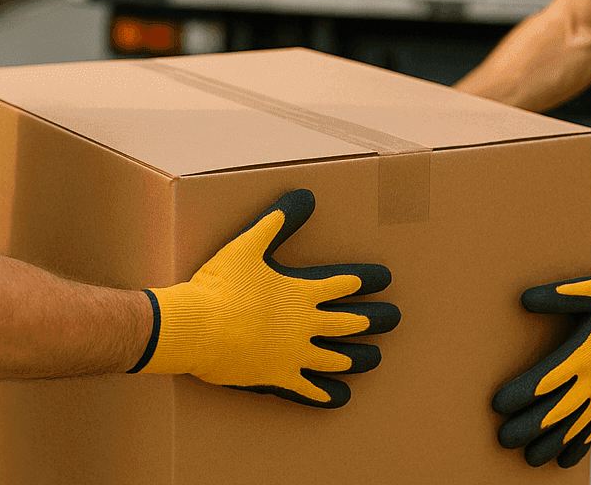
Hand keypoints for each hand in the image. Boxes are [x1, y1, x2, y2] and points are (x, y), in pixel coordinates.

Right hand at [130, 189, 399, 407]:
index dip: (368, 280)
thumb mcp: (248, 244)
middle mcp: (305, 325)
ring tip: (375, 358)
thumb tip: (306, 195)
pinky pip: (310, 390)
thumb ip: (278, 220)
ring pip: (338, 359)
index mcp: (301, 291)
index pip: (345, 283)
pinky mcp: (278, 377)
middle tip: (395, 319)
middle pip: (351, 323)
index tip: (386, 278)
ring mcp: (294, 354)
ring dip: (360, 358)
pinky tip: (342, 396)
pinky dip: (328, 394)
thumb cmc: (220, 284)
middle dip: (377, 320)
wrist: (195, 327)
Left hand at [492, 270, 590, 466]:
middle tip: (503, 439)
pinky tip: (563, 460)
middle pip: (557, 411)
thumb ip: (558, 296)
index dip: (521, 394)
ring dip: (551, 444)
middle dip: (528, 427)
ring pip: (574, 426)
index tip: (498, 405)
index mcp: (584, 353)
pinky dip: (578, 446)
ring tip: (528, 458)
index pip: (546, 380)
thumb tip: (523, 299)